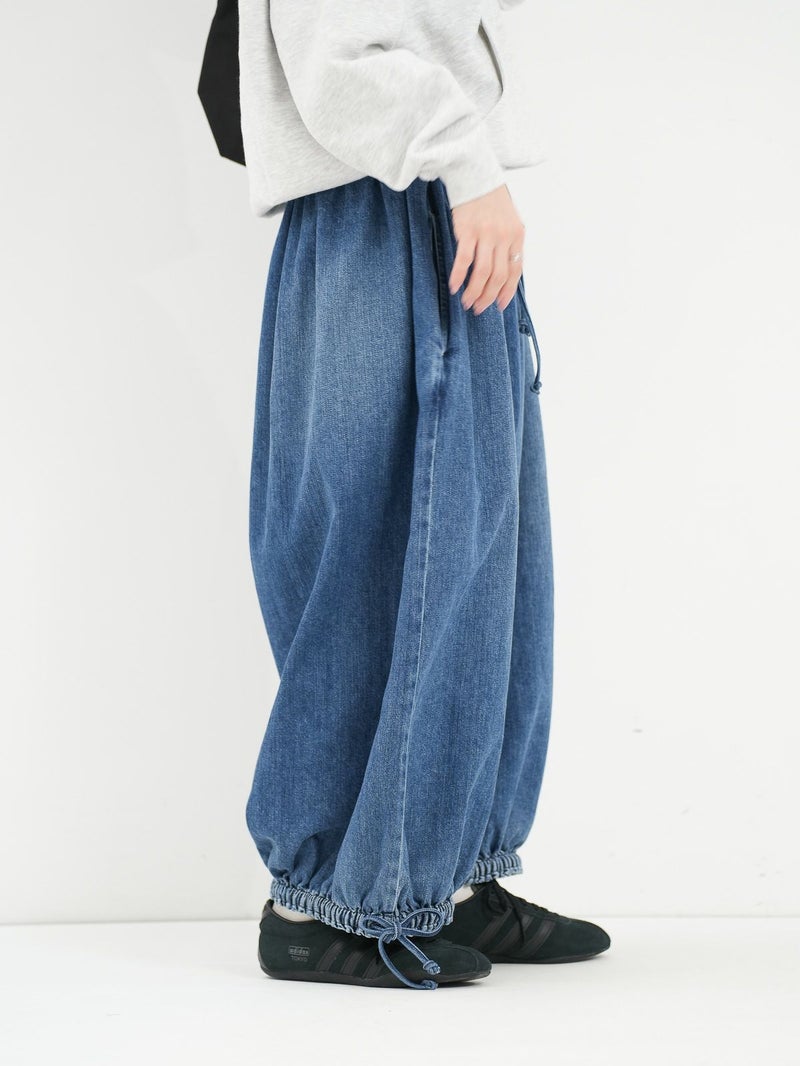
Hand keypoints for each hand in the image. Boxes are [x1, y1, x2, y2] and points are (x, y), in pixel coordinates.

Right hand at [449, 184, 524, 313]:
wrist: (474, 173)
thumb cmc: (490, 200)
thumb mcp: (508, 221)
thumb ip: (508, 244)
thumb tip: (503, 273)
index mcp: (517, 235)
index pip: (515, 271)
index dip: (506, 292)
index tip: (499, 306)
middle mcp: (504, 236)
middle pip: (498, 276)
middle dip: (489, 297)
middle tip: (478, 308)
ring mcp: (486, 234)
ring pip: (482, 273)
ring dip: (474, 292)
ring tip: (467, 302)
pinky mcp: (468, 231)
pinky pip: (464, 261)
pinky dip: (458, 276)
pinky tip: (454, 286)